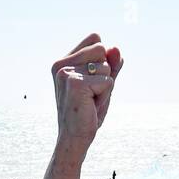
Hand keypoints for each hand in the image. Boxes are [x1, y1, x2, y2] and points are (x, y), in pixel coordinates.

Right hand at [51, 33, 123, 153]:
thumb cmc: (87, 113)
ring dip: (105, 86)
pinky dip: (105, 96)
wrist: (74, 139)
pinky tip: (90, 107)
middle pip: (102, 49)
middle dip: (104, 73)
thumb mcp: (101, 84)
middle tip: (90, 95)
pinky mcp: (76, 84)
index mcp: (62, 61)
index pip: (95, 39)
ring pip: (106, 66)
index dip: (102, 60)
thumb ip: (111, 65)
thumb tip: (117, 48)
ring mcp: (66, 73)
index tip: (89, 83)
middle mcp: (61, 64)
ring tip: (90, 101)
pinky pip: (108, 81)